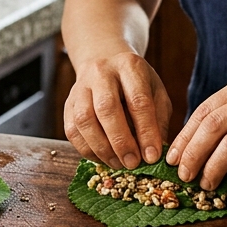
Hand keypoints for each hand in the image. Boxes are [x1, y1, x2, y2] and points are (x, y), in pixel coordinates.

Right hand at [63, 51, 172, 169]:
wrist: (104, 62)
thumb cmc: (136, 83)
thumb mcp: (156, 93)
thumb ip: (159, 120)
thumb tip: (156, 154)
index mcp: (129, 66)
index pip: (138, 100)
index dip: (146, 131)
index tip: (152, 156)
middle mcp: (101, 73)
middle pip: (106, 108)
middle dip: (120, 141)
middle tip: (133, 163)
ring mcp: (80, 87)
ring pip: (84, 120)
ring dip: (102, 148)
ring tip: (118, 164)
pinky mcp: (68, 104)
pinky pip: (72, 130)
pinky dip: (87, 150)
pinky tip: (103, 158)